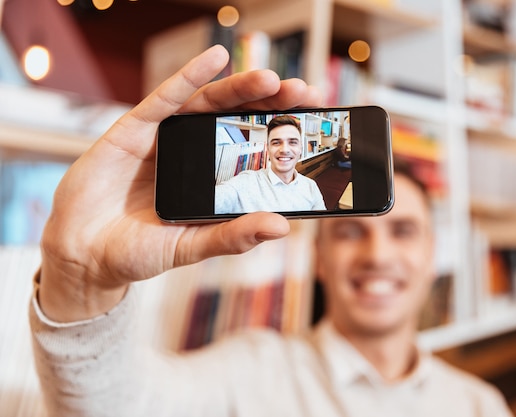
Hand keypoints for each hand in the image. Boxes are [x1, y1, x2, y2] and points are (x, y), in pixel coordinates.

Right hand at [38, 45, 321, 321]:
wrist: (83, 253)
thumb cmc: (139, 252)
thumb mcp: (191, 246)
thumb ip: (232, 236)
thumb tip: (282, 226)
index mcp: (213, 180)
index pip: (255, 149)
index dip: (282, 134)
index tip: (314, 122)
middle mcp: (195, 154)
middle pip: (239, 120)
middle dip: (272, 105)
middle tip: (305, 93)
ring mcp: (167, 139)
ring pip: (209, 104)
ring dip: (241, 88)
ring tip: (272, 79)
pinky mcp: (136, 128)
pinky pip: (166, 98)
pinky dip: (191, 76)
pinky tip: (216, 58)